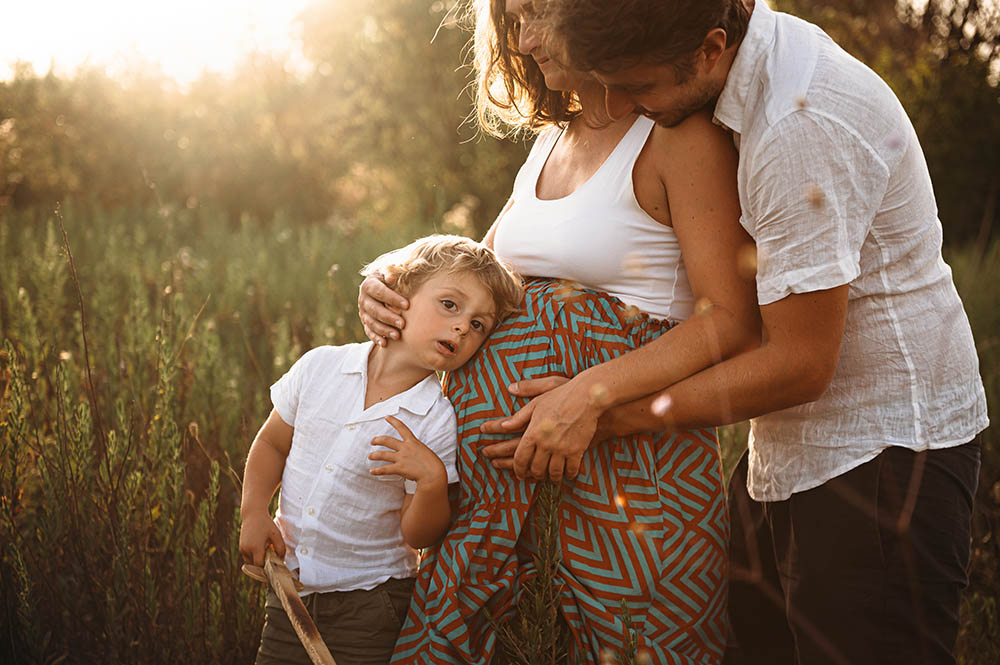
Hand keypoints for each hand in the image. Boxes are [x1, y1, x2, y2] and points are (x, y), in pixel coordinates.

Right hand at [239, 511, 285, 566]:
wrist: (253, 514)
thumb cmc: (266, 524)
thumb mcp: (276, 534)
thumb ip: (281, 548)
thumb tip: (281, 560)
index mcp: (255, 547)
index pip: (260, 565)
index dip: (267, 567)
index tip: (275, 565)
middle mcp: (246, 549)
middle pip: (255, 565)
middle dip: (263, 564)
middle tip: (272, 558)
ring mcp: (242, 549)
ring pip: (251, 562)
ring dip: (258, 561)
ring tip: (266, 552)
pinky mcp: (240, 547)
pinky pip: (247, 557)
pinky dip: (254, 557)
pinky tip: (261, 549)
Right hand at [358, 273, 408, 346]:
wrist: (384, 286)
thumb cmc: (393, 278)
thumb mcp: (392, 272)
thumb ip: (393, 272)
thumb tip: (391, 277)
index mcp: (369, 284)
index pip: (380, 292)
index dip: (393, 298)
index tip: (407, 305)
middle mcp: (364, 299)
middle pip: (375, 310)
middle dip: (389, 317)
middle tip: (403, 324)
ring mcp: (363, 312)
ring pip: (371, 322)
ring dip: (384, 330)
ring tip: (397, 336)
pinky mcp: (365, 322)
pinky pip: (369, 331)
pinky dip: (376, 338)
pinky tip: (385, 343)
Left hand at [370, 416, 447, 488]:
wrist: (433, 473)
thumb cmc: (432, 464)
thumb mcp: (424, 451)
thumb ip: (416, 450)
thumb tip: (412, 453)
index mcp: (413, 442)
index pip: (401, 428)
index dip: (393, 421)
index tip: (387, 417)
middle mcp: (405, 448)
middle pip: (387, 440)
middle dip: (377, 440)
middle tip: (373, 441)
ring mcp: (401, 457)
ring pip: (383, 454)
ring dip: (374, 455)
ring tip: (370, 456)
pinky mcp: (399, 468)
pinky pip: (385, 469)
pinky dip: (377, 471)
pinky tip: (372, 471)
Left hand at [481, 375, 603, 481]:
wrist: (587, 396)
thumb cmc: (560, 396)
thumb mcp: (536, 403)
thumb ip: (519, 417)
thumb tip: (503, 425)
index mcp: (533, 433)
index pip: (520, 459)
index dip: (518, 469)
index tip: (518, 473)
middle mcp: (545, 444)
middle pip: (535, 468)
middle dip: (533, 474)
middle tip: (533, 475)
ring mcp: (562, 449)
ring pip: (553, 472)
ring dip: (551, 477)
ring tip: (550, 477)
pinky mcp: (577, 451)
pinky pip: (571, 470)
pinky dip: (568, 475)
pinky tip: (567, 474)